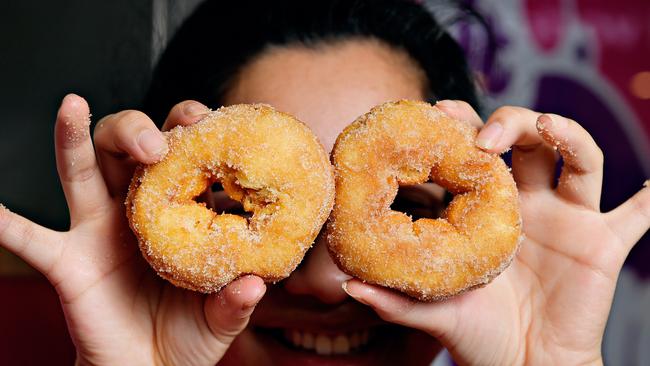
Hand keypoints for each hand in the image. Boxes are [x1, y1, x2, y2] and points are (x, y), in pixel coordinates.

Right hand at [0, 94, 264, 364]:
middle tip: (157, 141)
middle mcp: (135, 209)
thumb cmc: (190, 333)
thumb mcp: (221, 317)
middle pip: (127, 150)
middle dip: (137, 130)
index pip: (183, 155)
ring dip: (74, 139)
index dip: (190, 130)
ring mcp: (98, 231)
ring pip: (81, 173)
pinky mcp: (69, 261)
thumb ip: (235, 301)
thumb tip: (255, 283)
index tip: (204, 118)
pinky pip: (32, 240)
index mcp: (179, 210)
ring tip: (73, 105)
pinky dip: (8, 225)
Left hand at [342, 100, 649, 364]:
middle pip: (527, 141)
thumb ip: (393, 300)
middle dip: (509, 122)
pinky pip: (638, 215)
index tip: (438, 112)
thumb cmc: (476, 335)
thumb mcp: (434, 312)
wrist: (523, 365)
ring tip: (548, 127)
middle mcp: (526, 203)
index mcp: (485, 209)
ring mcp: (566, 218)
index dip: (459, 126)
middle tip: (483, 134)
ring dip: (569, 134)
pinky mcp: (602, 243)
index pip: (474, 153)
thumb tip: (346, 285)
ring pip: (578, 158)